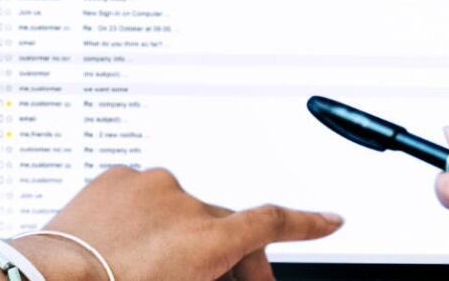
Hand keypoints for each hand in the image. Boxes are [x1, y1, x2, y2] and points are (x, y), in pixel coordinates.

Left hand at [16, 166, 342, 280]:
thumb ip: (218, 273)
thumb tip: (232, 266)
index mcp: (206, 240)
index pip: (272, 223)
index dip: (308, 223)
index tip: (331, 220)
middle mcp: (185, 204)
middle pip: (226, 226)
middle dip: (230, 256)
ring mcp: (150, 186)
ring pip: (182, 209)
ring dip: (180, 235)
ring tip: (151, 269)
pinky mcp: (117, 177)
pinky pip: (145, 193)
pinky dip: (144, 215)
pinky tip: (125, 243)